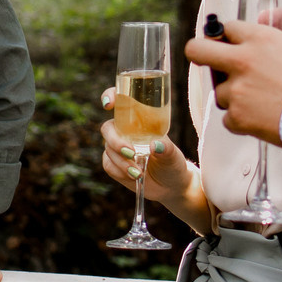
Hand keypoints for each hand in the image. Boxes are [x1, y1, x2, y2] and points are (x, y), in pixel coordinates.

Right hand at [98, 87, 200, 205]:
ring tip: (139, 173)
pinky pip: (108, 165)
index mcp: (139, 120)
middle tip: (130, 152)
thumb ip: (166, 149)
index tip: (110, 104)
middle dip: (115, 141)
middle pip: (107, 129)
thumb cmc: (172, 163)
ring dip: (121, 162)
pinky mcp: (113, 163)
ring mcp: (117, 147)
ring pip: (108, 149)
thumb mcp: (173, 154)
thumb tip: (154, 145)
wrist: (170, 185)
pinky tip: (134, 176)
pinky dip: (120, 171)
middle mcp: (125, 131)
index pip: (120, 101)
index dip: (110, 96)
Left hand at [186, 18, 281, 145]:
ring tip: (259, 103)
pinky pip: (228, 118)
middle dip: (200, 53)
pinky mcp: (236, 116)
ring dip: (233, 97)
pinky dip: (241, 120)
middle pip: (197, 50)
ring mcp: (236, 90)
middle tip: (209, 62)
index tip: (230, 43)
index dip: (229, 36)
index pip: (228, 28)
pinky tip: (260, 120)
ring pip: (218, 92)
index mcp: (261, 39)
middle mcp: (243, 61)